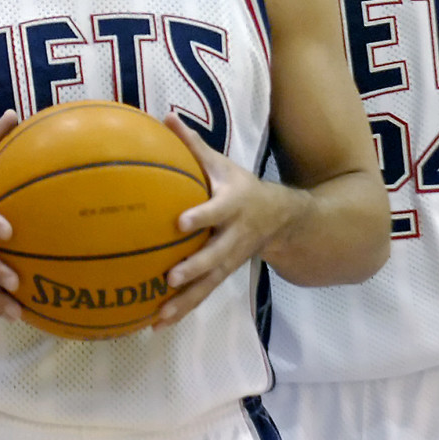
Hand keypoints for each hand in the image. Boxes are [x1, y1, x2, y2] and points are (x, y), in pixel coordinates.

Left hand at [154, 113, 306, 326]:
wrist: (282, 219)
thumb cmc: (241, 187)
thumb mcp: (223, 164)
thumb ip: (194, 145)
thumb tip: (166, 116)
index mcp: (233, 206)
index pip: (217, 211)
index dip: (201, 216)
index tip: (180, 223)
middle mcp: (233, 237)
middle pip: (216, 257)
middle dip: (195, 269)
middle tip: (171, 278)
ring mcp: (230, 260)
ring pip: (208, 285)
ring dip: (185, 302)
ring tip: (159, 317)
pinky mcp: (224, 275)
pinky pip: (203, 295)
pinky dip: (182, 310)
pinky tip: (156, 323)